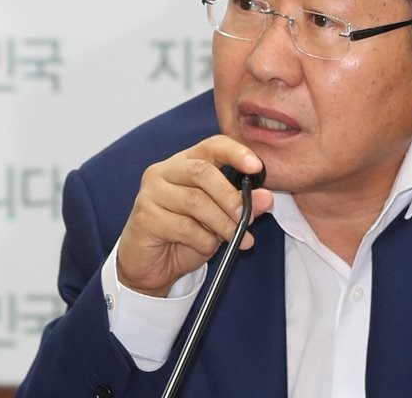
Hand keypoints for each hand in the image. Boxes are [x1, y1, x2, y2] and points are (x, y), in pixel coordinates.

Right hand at [116, 135, 272, 296]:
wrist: (153, 267)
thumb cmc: (186, 236)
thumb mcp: (221, 219)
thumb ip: (243, 205)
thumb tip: (267, 198)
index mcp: (184, 162)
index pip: (211, 145)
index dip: (235, 153)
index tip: (256, 167)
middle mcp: (164, 172)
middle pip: (202, 171)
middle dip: (230, 196)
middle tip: (248, 218)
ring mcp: (151, 194)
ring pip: (195, 201)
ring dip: (222, 223)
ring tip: (234, 238)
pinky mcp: (145, 218)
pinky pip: (184, 227)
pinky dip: (204, 240)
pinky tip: (207, 247)